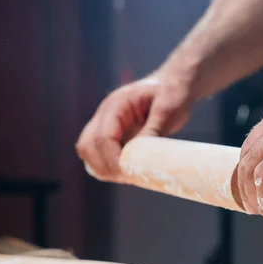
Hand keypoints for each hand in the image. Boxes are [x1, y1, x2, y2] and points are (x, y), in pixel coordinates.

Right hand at [76, 73, 192, 182]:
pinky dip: (107, 166)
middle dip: (104, 166)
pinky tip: (126, 173)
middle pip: (87, 146)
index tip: (130, 173)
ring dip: (103, 168)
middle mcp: (105, 114)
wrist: (174, 85)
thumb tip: (138, 157)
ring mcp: (106, 124)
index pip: (102, 137)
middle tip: (129, 178)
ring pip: (88, 151)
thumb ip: (153, 130)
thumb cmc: (173, 93)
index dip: (112, 159)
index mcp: (117, 104)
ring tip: (128, 177)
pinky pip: (98, 153)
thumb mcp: (169, 110)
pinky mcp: (113, 134)